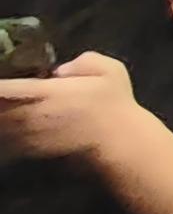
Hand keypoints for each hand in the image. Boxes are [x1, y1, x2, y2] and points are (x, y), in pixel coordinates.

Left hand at [0, 52, 135, 160]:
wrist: (119, 143)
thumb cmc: (115, 105)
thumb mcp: (110, 70)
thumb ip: (83, 62)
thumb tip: (59, 70)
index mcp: (45, 93)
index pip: (3, 88)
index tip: (2, 74)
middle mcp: (30, 115)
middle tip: (4, 93)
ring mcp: (27, 136)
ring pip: (0, 126)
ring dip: (1, 116)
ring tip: (7, 108)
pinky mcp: (30, 151)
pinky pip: (5, 141)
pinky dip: (5, 133)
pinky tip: (10, 126)